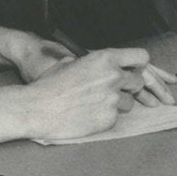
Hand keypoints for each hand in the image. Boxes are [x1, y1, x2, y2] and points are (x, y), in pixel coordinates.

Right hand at [10, 31, 176, 109]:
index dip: (136, 64)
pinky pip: (116, 117)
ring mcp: (113, 99)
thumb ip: (87, 62)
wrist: (36, 109)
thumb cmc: (48, 85)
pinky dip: (105, 116)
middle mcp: (113, 77)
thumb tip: (91, 64)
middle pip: (138, 81)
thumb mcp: (67, 63)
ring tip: (95, 104)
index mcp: (104, 58)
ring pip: (129, 102)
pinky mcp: (109, 119)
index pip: (140, 57)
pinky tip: (88, 114)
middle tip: (111, 90)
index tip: (130, 69)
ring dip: (117, 103)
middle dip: (128, 86)